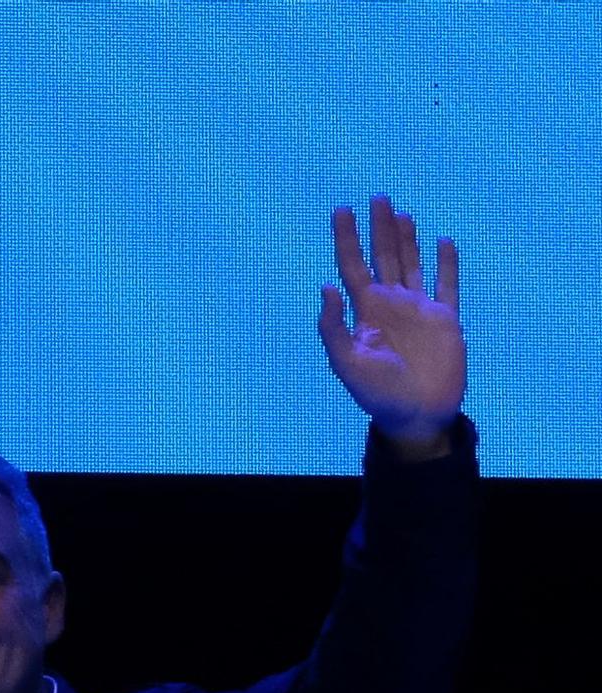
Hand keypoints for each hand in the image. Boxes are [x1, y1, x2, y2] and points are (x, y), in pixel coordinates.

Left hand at [318, 195, 465, 457]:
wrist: (416, 415)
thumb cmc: (376, 393)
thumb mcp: (346, 362)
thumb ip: (333, 327)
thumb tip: (326, 287)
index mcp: (365, 312)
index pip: (352, 266)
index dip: (346, 238)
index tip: (342, 210)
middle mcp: (391, 304)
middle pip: (384, 256)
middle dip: (379, 228)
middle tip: (377, 196)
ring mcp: (419, 310)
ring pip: (412, 263)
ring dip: (407, 238)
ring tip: (400, 212)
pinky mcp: (446, 319)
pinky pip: (447, 285)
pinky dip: (447, 263)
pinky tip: (443, 240)